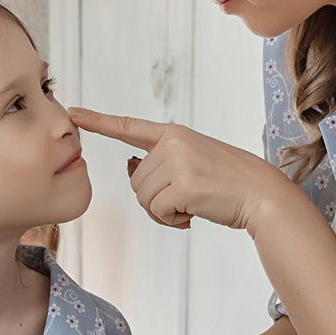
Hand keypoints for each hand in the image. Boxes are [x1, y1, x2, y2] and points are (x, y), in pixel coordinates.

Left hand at [68, 108, 290, 233]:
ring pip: (143, 198)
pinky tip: (193, 214)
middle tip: (184, 202)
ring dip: (163, 212)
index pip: (129, 126)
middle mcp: (173, 142)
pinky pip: (157, 211)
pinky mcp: (184, 185)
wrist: (262, 194)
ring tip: (191, 206)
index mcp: (174, 133)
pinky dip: (172, 220)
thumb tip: (133, 171)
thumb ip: (164, 162)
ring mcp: (178, 162)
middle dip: (154, 200)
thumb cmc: (228, 184)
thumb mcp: (194, 161)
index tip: (73, 113)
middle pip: (135, 181)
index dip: (98, 121)